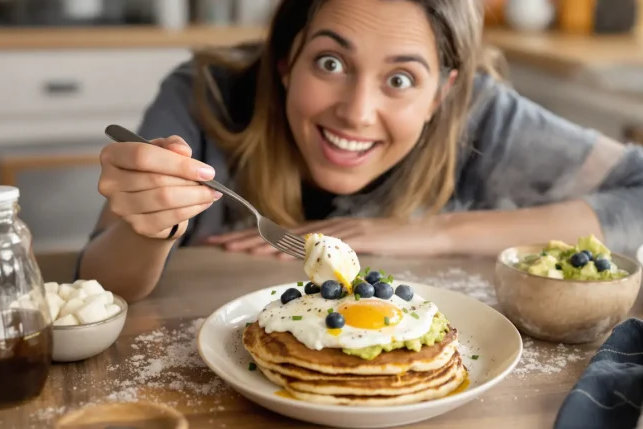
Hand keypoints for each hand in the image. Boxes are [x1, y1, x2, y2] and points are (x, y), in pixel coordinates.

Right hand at [97, 135, 221, 238]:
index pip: (142, 156)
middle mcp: (109, 183)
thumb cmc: (155, 170)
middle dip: (189, 180)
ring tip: (210, 192)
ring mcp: (121, 207)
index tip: (205, 170)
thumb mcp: (163, 150)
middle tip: (211, 181)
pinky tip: (203, 203)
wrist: (148, 204)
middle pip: (156, 179)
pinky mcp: (137, 226)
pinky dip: (192, 209)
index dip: (177, 163)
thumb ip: (173, 145)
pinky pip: (170, 217)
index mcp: (112, 156)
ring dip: (194, 196)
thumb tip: (182, 151)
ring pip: (164, 199)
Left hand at [202, 217, 450, 258]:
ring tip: (237, 247)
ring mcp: (341, 232)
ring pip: (296, 237)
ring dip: (264, 242)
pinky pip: (325, 245)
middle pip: (279, 233)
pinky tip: (282, 253)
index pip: (281, 234)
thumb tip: (306, 271)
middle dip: (246, 237)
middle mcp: (327, 229)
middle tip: (216, 242)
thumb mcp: (356, 255)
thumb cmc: (394, 245)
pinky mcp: (357, 238)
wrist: (427, 234)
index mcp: (324, 233)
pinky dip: (302, 249)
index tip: (224, 242)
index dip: (252, 237)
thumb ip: (332, 260)